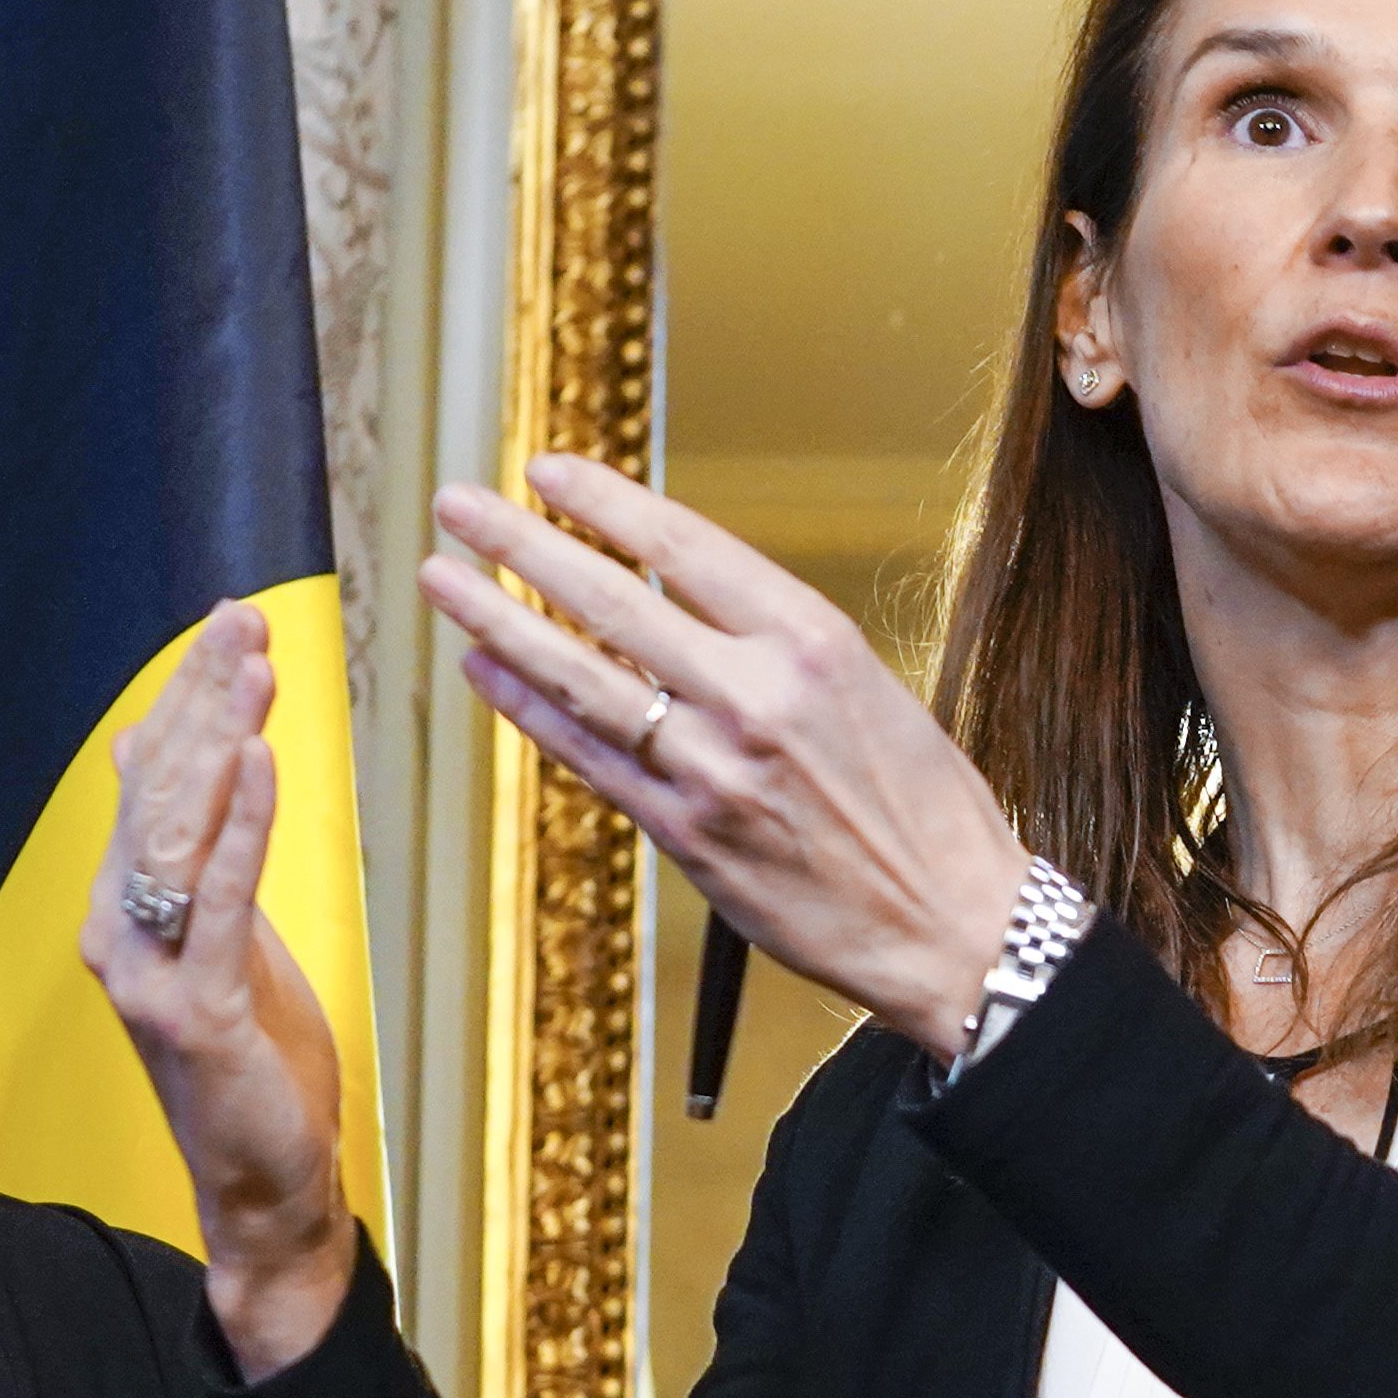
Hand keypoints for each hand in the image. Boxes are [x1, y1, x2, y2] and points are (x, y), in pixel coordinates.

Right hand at [80, 597, 354, 1380]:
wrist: (266, 1178)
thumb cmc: (254, 1057)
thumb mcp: (223, 932)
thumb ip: (194, 849)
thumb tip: (151, 751)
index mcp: (122, 904)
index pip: (148, 777)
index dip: (188, 695)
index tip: (232, 622)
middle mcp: (116, 927)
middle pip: (156, 790)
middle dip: (202, 699)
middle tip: (245, 622)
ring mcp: (147, 971)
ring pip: (176, 833)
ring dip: (218, 741)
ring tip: (253, 669)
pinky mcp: (195, 1009)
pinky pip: (216, 901)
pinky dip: (240, 827)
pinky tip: (263, 762)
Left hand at [422, 456, 1036, 1060]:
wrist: (955, 926)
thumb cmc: (926, 812)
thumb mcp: (873, 690)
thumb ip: (777, 647)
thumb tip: (681, 603)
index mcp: (815, 641)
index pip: (683, 546)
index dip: (603, 502)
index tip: (548, 472)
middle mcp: (758, 695)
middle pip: (613, 599)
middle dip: (522, 543)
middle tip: (460, 505)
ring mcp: (715, 768)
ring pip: (582, 676)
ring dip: (499, 621)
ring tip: (443, 579)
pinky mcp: (689, 835)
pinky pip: (589, 758)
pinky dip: (530, 710)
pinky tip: (488, 670)